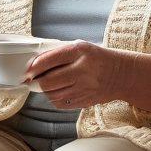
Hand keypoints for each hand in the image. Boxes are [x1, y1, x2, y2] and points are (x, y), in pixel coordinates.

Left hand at [24, 41, 150, 112]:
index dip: (34, 67)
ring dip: (45, 91)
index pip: (50, 59)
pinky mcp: (86, 101)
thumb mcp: (80, 47)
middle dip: (36, 82)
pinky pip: (61, 104)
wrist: (122, 75)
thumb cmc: (97, 58)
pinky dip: (54, 99)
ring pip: (53, 94)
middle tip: (31, 81)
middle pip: (49, 82)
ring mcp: (85, 87)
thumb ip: (59, 52)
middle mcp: (83, 70)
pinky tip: (57, 92)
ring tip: (46, 85)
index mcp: (80, 51)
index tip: (28, 70)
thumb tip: (34, 62)